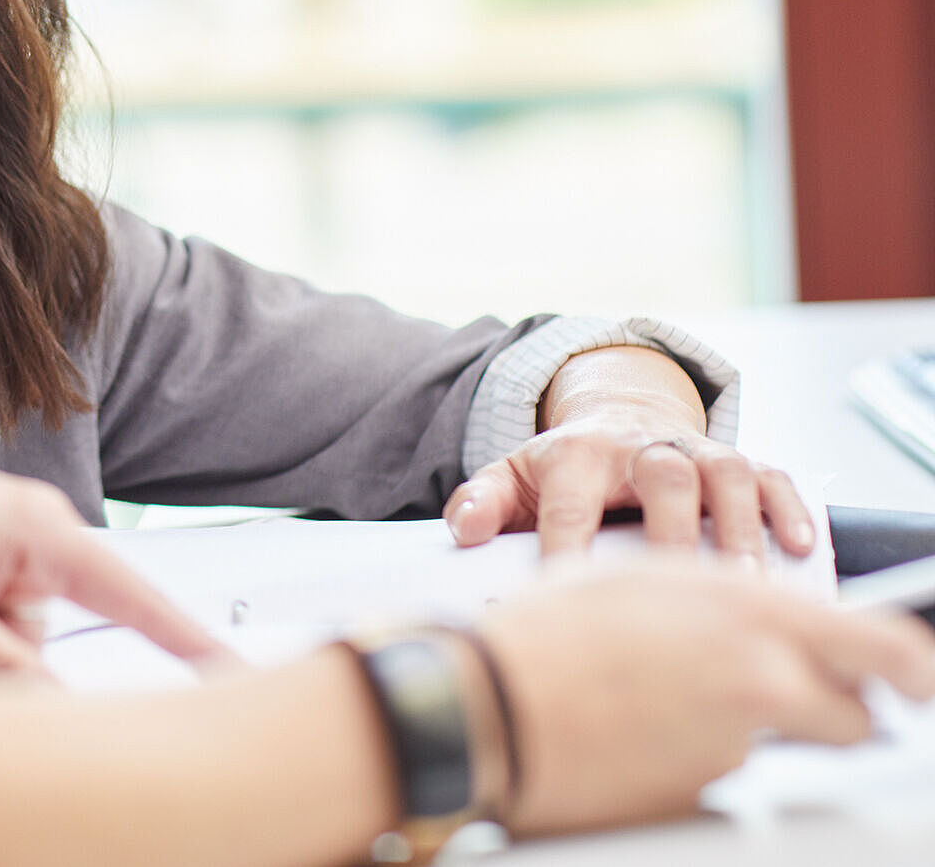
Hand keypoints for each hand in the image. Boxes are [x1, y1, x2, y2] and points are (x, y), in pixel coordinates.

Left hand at [446, 346, 814, 558]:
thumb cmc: (564, 466)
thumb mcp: (512, 475)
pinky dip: (791, 507)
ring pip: (727, 474)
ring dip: (741, 525)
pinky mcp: (739, 460)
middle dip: (673, 530)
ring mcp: (695, 451)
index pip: (570, 502)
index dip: (568, 547)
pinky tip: (801, 546)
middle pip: (664, 475)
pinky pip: (773, 475)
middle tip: (681, 589)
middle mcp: (641, 448)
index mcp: (577, 454)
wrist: (616, 417)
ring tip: (748, 582)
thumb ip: (480, 501)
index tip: (569, 595)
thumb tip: (464, 531)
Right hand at [480, 561, 934, 833]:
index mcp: (751, 611)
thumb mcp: (643, 582)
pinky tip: (642, 734)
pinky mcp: (704, 794)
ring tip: (666, 705)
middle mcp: (761, 678)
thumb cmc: (544, 632)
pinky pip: (724, 776)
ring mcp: (736, 744)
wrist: (485, 701)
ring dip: (749, 731)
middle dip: (842, 715)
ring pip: (784, 745)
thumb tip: (765, 621)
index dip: (909, 669)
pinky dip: (697, 760)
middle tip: (805, 704)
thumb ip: (723, 602)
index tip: (915, 680)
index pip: (882, 647)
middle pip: (856, 716)